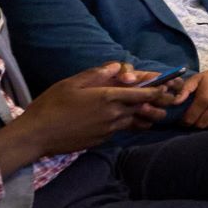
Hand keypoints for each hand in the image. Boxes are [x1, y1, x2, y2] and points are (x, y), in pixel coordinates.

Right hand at [0, 62, 167, 162]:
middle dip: (159, 104)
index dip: (159, 90)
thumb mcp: (72, 84)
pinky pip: (121, 130)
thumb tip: (116, 66)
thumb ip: (96, 74)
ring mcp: (109, 130)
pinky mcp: (102, 140)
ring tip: (157, 114)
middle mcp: (113, 115)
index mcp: (108, 97)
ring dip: (146, 116)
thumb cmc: (51, 105)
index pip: (143, 94)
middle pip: (144, 109)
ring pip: (135, 121)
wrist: (37, 135)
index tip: (170, 86)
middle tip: (171, 100)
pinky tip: (128, 121)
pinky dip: (128, 124)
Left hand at [180, 63, 207, 129]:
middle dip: (196, 124)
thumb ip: (185, 90)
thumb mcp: (198, 78)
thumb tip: (175, 102)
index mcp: (205, 97)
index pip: (191, 118)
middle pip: (202, 124)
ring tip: (205, 119)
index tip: (184, 120)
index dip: (185, 122)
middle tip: (194, 120)